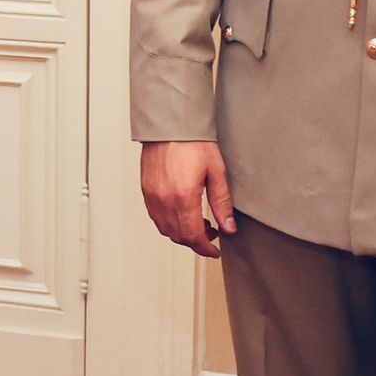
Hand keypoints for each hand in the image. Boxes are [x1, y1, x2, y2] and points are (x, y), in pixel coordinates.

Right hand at [140, 140, 236, 258]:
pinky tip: (181, 214)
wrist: (170, 124)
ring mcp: (152, 196)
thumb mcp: (216, 172)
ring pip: (165, 229)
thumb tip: (229, 227)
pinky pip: (156, 217)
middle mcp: (164, 200)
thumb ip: (222, 203)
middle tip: (212, 234)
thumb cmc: (193, 142)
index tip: (215, 251)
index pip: (193, 236)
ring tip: (198, 223)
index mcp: (183, 197)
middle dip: (196, 241)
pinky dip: (169, 223)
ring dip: (182, 233)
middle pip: (178, 236)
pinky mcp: (146, 190)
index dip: (205, 248)